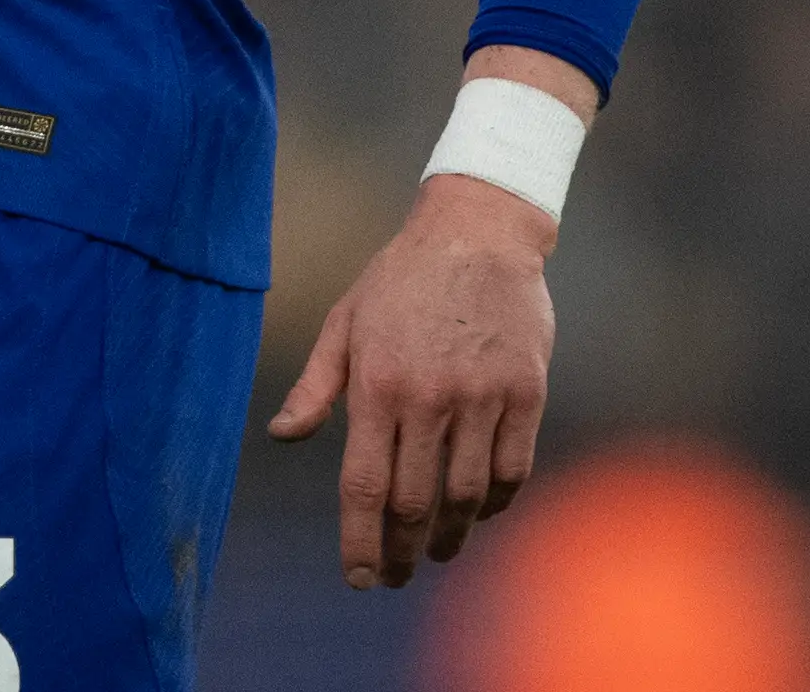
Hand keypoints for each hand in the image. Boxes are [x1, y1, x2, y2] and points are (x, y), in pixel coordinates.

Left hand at [268, 174, 556, 588]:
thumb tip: (283, 435)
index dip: (360, 541)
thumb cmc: (401, 278)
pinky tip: (478, 511)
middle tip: (397, 575)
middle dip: (402, 551)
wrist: (478, 232)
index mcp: (377, 383)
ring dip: (450, 536)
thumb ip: (316, 385)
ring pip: (466, 494)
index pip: (364, 484)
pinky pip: (513, 468)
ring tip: (437, 552)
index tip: (360, 578)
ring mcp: (482, 396)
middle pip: (415, 502)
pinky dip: (495, 502)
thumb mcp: (345, 321)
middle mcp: (429, 396)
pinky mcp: (527, 392)